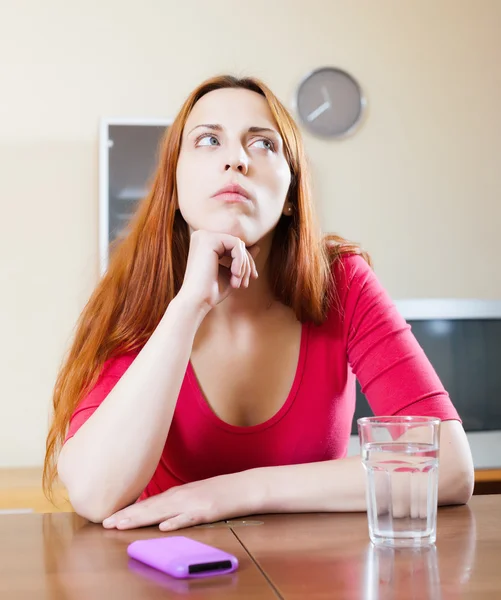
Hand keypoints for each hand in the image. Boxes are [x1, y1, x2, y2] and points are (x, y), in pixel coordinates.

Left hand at [101, 471, 259, 530]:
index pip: (148, 503)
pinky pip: (189, 518)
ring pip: (163, 511)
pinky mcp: (208, 510)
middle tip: (106, 523)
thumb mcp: (194, 494)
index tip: (109, 518)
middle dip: (127, 516)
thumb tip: (158, 513)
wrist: (245, 486)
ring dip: (142, 518)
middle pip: (150, 507)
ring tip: (123, 524)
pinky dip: (176, 522)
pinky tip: (163, 527)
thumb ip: (176, 502)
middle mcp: (182, 496)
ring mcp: (194, 502)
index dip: (127, 511)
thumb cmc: (220, 491)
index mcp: (178, 494)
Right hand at [177, 230, 259, 311]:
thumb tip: (257, 247)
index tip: (251, 279)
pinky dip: (240, 261)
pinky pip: (236, 244)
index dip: (246, 262)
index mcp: (205, 243)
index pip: (234, 246)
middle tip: (245, 284)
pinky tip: (235, 274)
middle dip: (247, 264)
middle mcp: (202, 236)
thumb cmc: (212, 291)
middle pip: (237, 244)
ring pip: (238, 244)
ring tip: (238, 283)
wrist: (197, 301)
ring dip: (244, 265)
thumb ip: (241, 259)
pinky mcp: (208, 240)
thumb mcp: (231, 273)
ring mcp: (204, 236)